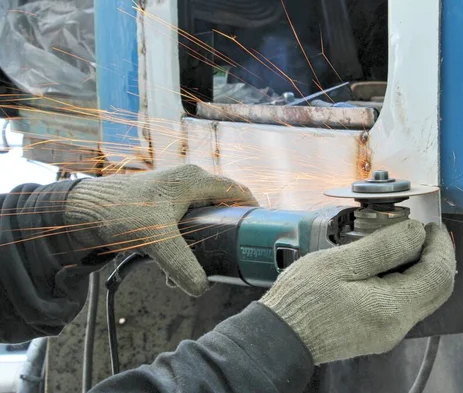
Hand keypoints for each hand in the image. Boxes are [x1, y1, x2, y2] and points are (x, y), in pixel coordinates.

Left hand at [65, 164, 256, 295]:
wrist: (86, 210)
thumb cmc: (120, 212)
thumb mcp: (156, 238)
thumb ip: (181, 264)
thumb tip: (202, 288)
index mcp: (194, 179)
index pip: (237, 191)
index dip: (253, 209)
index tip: (262, 232)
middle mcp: (190, 182)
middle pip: (224, 205)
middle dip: (230, 230)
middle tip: (235, 252)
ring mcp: (178, 193)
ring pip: (206, 216)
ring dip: (209, 239)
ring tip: (206, 263)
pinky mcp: (167, 205)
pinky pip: (190, 221)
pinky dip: (191, 241)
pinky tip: (181, 262)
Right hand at [260, 220, 455, 363]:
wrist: (282, 336)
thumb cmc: (304, 299)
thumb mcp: (340, 263)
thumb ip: (382, 248)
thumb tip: (415, 233)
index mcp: (392, 308)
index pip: (437, 275)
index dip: (441, 246)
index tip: (430, 225)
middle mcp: (397, 325)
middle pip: (437, 289)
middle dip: (437, 256)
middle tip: (424, 232)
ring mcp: (389, 331)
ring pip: (423, 296)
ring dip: (422, 268)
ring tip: (404, 243)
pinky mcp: (378, 331)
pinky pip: (406, 304)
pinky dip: (407, 280)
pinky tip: (389, 264)